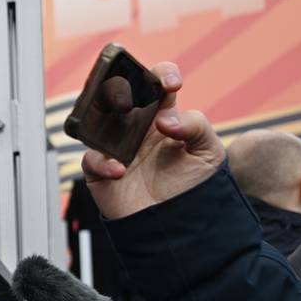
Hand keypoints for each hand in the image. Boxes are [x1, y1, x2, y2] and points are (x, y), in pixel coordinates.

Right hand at [81, 62, 225, 218]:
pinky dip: (102, 162)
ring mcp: (116, 147)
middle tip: (131, 99)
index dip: (161, 74)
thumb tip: (164, 120)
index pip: (156, 82)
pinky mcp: (100, 170)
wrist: (177, 226)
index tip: (170, 85)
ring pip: (97, 119)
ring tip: (121, 129)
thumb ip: (197, 126)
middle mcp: (136, 127)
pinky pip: (91, 158)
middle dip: (121, 86)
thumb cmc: (192, 187)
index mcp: (162, 116)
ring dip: (102, 116)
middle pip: (120, 92)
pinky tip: (120, 170)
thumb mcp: (209, 152)